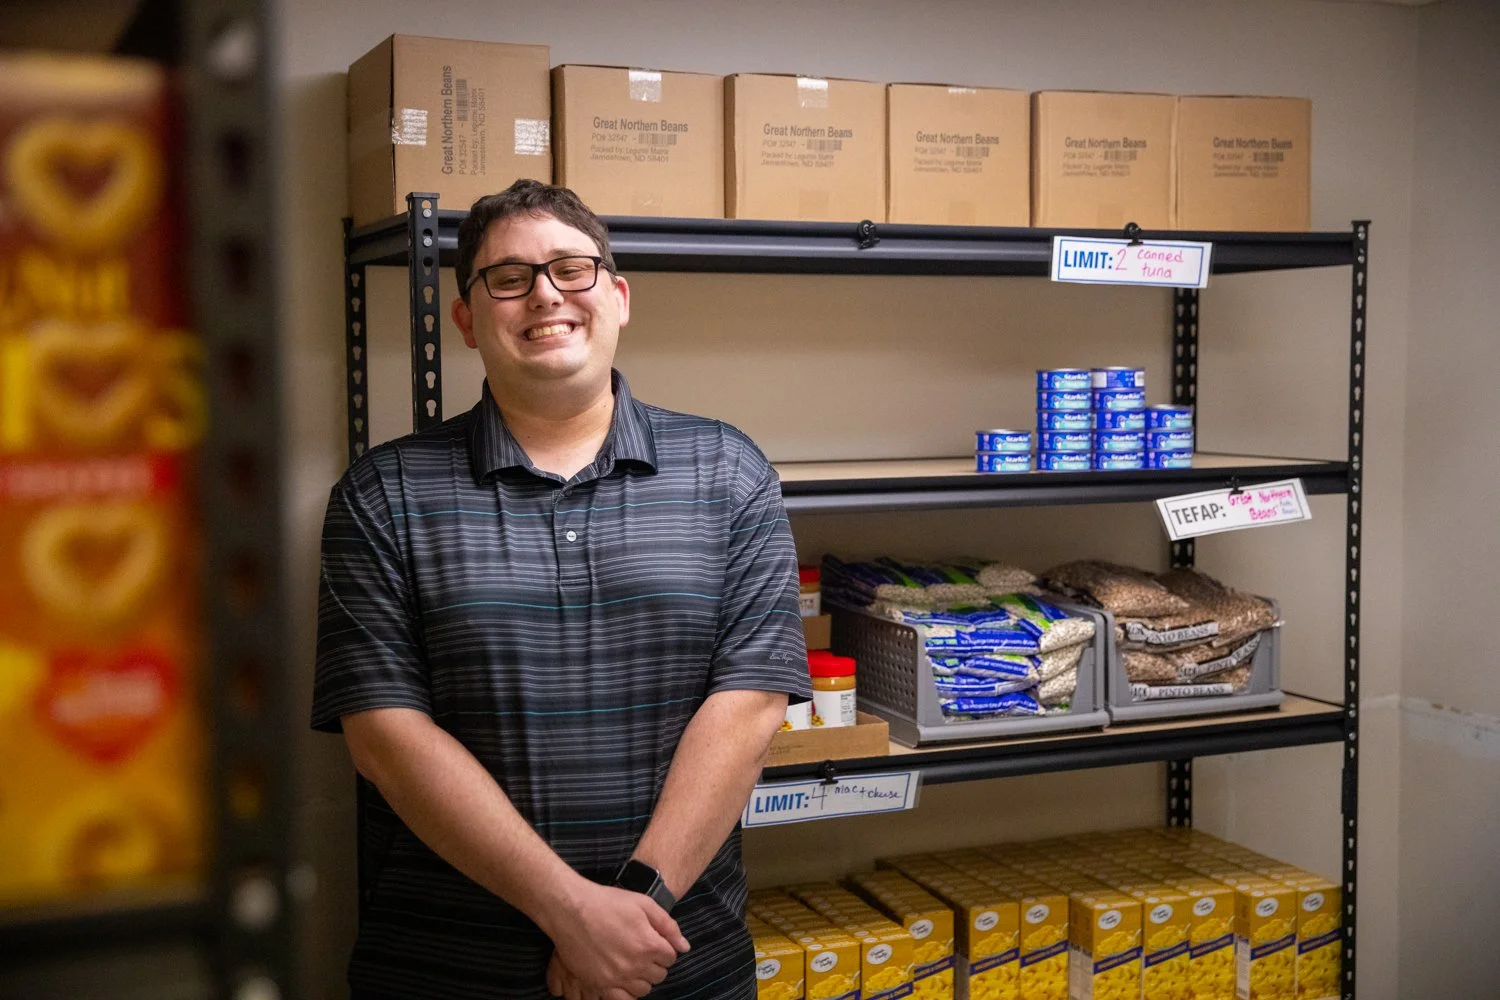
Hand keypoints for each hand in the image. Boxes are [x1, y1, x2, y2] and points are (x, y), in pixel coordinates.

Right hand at [542, 880, 688, 996]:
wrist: (572, 910)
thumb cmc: (608, 902)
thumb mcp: (644, 904)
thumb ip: (668, 926)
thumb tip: (684, 946)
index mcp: (649, 944)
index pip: (670, 958)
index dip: (664, 948)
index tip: (655, 942)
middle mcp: (635, 965)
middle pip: (658, 976)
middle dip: (655, 964)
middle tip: (643, 952)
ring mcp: (616, 977)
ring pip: (642, 990)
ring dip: (642, 979)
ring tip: (632, 965)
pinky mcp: (599, 984)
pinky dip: (626, 993)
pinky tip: (622, 981)